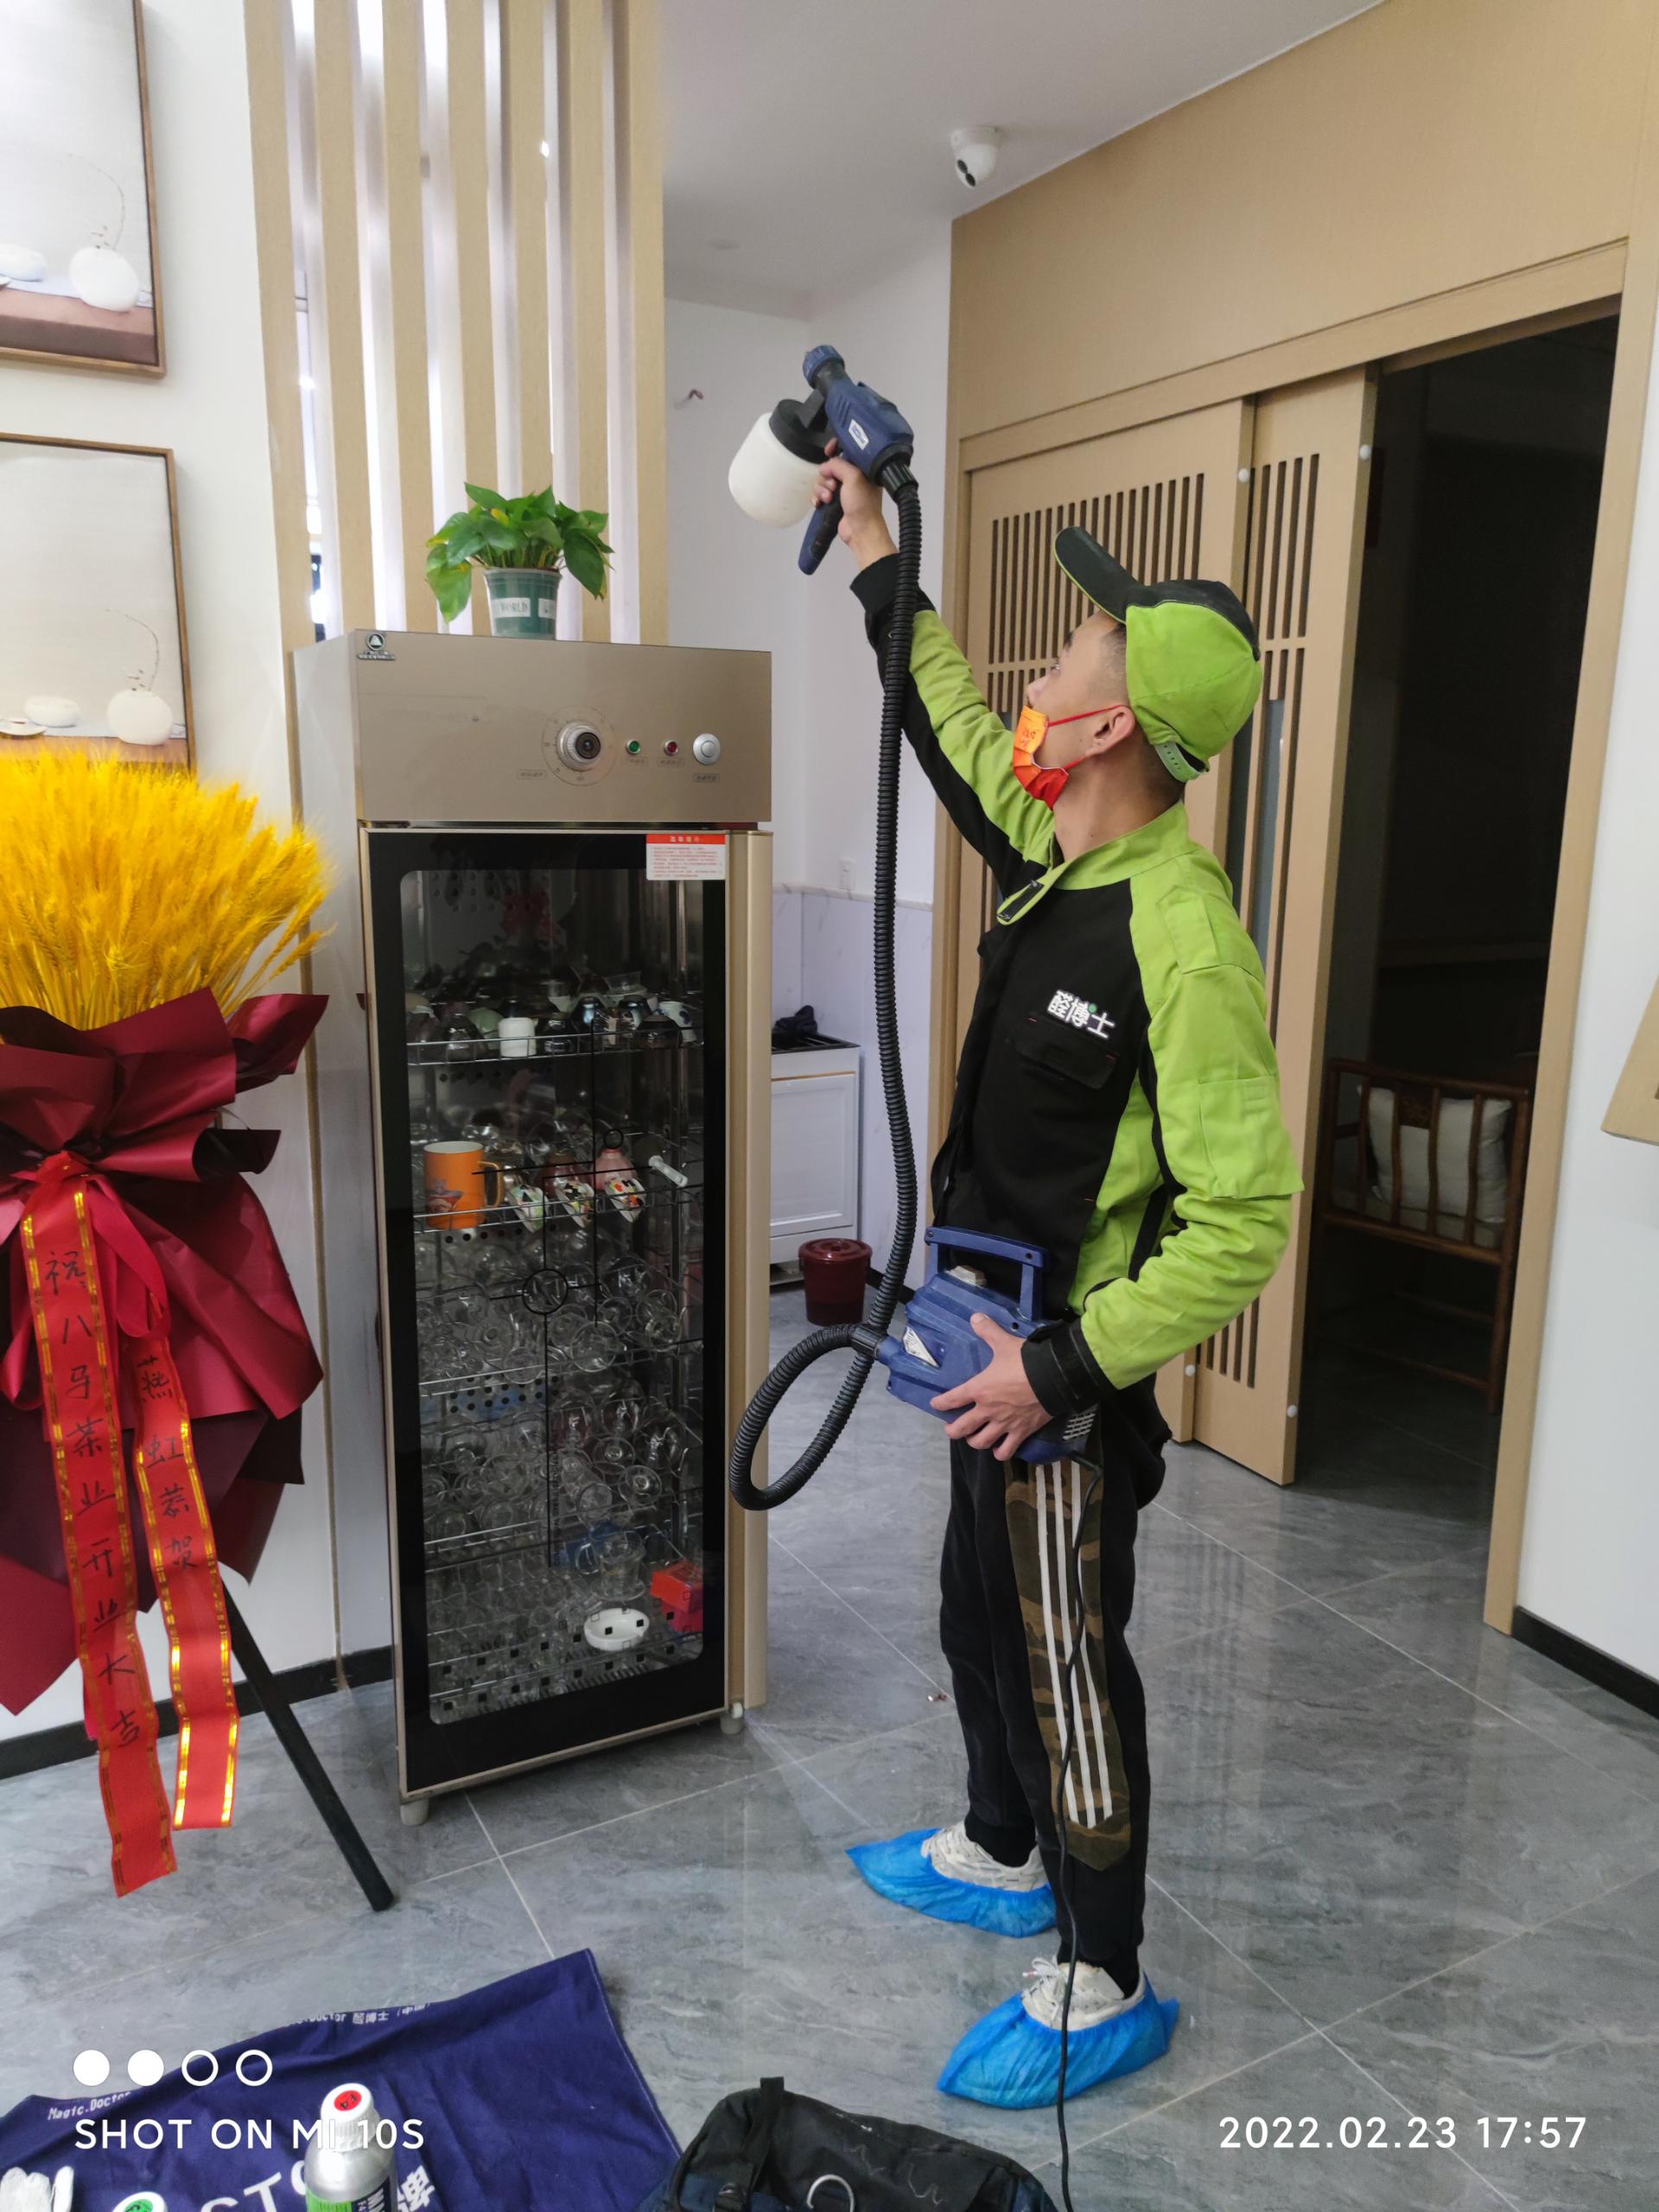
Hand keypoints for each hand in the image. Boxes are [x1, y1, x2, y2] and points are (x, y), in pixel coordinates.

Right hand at [815, 446, 895, 569]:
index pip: (846, 450)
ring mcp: (842, 491)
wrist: (860, 530)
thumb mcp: (853, 477)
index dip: (835, 448)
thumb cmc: (861, 502)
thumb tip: (823, 467)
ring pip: (822, 481)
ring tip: (828, 499)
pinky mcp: (833, 503)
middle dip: (827, 476)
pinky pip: (819, 494)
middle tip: (833, 486)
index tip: (827, 451)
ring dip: (821, 489)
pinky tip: (819, 503)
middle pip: (829, 467)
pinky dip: (817, 498)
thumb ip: (838, 465)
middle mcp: (852, 478)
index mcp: (861, 468)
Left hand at [930, 1311, 1054, 1462]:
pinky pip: (1007, 1450)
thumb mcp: (1004, 1342)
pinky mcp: (1021, 1432)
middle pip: (962, 1428)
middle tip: (951, 1429)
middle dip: (953, 1430)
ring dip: (975, 1442)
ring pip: (982, 1442)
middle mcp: (987, 1410)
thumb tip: (975, 1317)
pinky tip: (1000, 1451)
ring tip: (974, 1439)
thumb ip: (988, 1331)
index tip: (935, 1405)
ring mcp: (1004, 1424)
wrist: (1053, 1377)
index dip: (941, 1403)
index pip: (952, 1399)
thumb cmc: (1025, 1361)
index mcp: (979, 1389)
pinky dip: (1001, 1453)